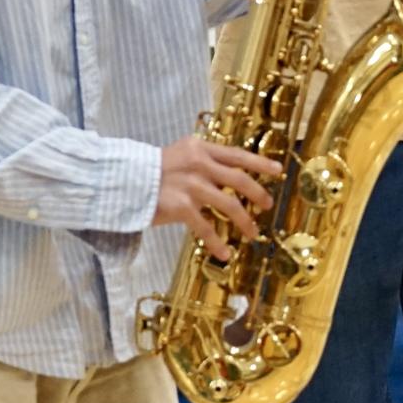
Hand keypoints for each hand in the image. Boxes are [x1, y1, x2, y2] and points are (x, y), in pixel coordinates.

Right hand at [153, 136, 283, 262]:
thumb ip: (204, 161)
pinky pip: (206, 228)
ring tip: (252, 233)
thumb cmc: (152, 171)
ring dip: (245, 222)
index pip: (237, 155)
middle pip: (239, 180)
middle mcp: (199, 164)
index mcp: (201, 149)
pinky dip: (217, 243)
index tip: (279, 171)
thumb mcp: (181, 155)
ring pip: (230, 205)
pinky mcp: (182, 206)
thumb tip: (230, 177)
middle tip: (267, 205)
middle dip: (258, 194)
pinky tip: (224, 253)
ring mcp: (192, 185)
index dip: (260, 163)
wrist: (123, 180)